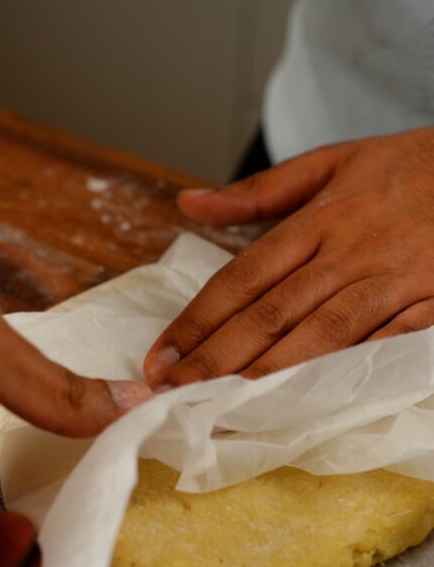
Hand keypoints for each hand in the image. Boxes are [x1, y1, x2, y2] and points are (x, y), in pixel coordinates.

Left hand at [143, 128, 433, 385]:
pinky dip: (346, 371)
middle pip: (271, 312)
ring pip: (321, 334)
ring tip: (224, 405)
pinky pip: (382, 344)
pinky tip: (311, 400)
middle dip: (217, 358)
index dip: (197, 320)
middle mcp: (348, 253)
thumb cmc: (408, 168)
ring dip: (270, 372)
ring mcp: (390, 282)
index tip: (160, 355)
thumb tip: (189, 201)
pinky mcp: (430, 304)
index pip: (242, 277)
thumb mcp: (332, 161)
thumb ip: (259, 191)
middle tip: (172, 393)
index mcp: (318, 220)